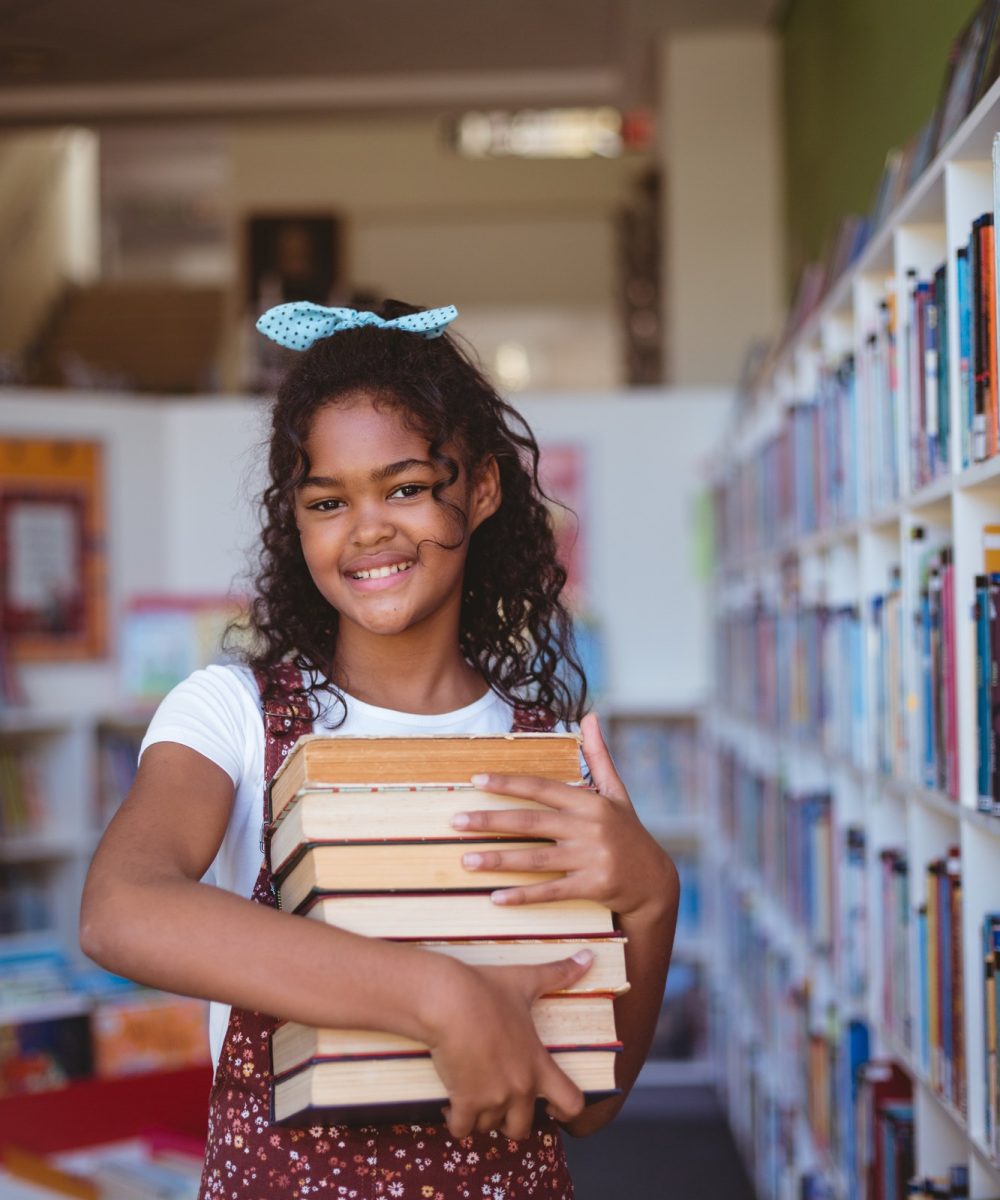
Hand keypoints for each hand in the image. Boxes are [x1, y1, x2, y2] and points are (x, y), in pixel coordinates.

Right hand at [425, 950, 593, 1139]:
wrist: (449, 1002)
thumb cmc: (486, 991)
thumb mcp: (525, 981)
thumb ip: (559, 974)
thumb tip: (589, 955)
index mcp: (538, 1064)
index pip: (572, 1103)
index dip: (565, 1111)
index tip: (552, 1108)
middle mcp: (520, 1087)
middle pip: (522, 1128)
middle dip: (511, 1119)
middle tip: (499, 1101)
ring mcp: (492, 1098)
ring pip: (490, 1127)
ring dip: (482, 1116)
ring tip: (473, 1095)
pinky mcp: (464, 1103)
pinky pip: (462, 1129)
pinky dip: (456, 1121)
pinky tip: (451, 1103)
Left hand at [454, 712, 672, 920]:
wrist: (655, 881)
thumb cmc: (628, 833)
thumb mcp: (616, 793)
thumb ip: (599, 756)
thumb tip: (592, 716)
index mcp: (590, 803)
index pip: (541, 788)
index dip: (508, 783)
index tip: (476, 780)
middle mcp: (589, 828)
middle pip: (530, 822)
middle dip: (490, 820)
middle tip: (456, 821)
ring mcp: (591, 859)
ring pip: (535, 859)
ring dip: (498, 859)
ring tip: (466, 860)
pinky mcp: (592, 887)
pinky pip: (551, 891)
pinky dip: (523, 896)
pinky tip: (496, 898)